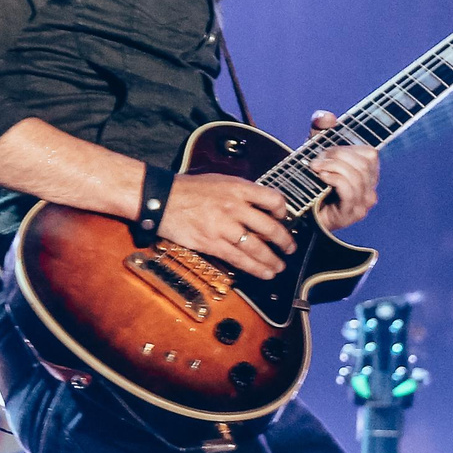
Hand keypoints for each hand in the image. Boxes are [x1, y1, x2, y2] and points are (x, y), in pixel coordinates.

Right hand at [161, 171, 293, 277]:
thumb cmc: (188, 189)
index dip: (282, 211)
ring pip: (257, 247)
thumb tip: (259, 206)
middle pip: (270, 227)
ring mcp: (224, 227)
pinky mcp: (213, 244)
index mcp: (238, 188)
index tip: (283, 218)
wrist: (162, 199)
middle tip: (290, 248)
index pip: (272, 199)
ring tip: (279, 266)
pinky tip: (265, 273)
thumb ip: (240, 192)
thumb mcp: (220, 180)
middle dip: (284, 241)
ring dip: (272, 259)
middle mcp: (235, 207)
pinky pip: (240, 260)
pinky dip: (256, 268)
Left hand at [307, 111, 379, 232]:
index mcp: (368, 174)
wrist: (298, 213)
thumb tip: (327, 118)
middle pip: (364, 162)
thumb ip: (321, 129)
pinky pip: (348, 189)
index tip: (324, 151)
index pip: (370, 153)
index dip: (346, 148)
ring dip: (332, 166)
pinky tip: (321, 177)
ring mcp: (363, 203)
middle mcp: (370, 188)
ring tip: (315, 168)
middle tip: (316, 160)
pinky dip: (333, 178)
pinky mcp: (352, 213)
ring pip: (357, 174)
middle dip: (337, 156)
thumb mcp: (315, 150)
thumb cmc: (310, 181)